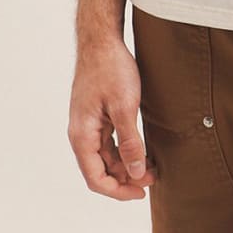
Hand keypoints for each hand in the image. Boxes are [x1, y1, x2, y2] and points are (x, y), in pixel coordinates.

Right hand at [67, 37, 157, 199]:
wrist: (102, 40)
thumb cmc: (111, 68)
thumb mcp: (125, 106)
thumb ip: (130, 142)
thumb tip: (136, 173)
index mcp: (82, 135)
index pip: (96, 178)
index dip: (118, 191)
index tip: (141, 193)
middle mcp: (81, 133)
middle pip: (100, 170)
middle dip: (125, 179)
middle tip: (152, 179)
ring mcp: (87, 124)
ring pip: (105, 157)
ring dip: (126, 165)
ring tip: (150, 167)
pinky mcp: (95, 116)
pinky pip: (107, 142)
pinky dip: (123, 150)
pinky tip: (140, 150)